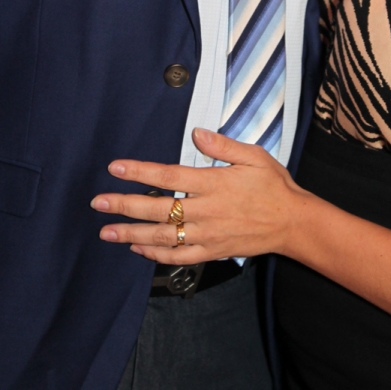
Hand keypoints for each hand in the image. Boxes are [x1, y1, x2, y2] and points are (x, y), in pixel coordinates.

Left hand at [90, 129, 303, 262]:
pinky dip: (157, 255)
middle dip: (124, 205)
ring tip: (107, 232)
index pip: (168, 175)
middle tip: (98, 203)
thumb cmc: (274, 186)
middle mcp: (207, 210)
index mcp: (214, 183)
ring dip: (132, 234)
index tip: (116, 168)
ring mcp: (208, 234)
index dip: (140, 171)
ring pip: (163, 237)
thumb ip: (223, 145)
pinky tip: (139, 250)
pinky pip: (179, 256)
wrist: (293, 222)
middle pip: (158, 208)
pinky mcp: (212, 251)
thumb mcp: (254, 156)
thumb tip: (197, 133)